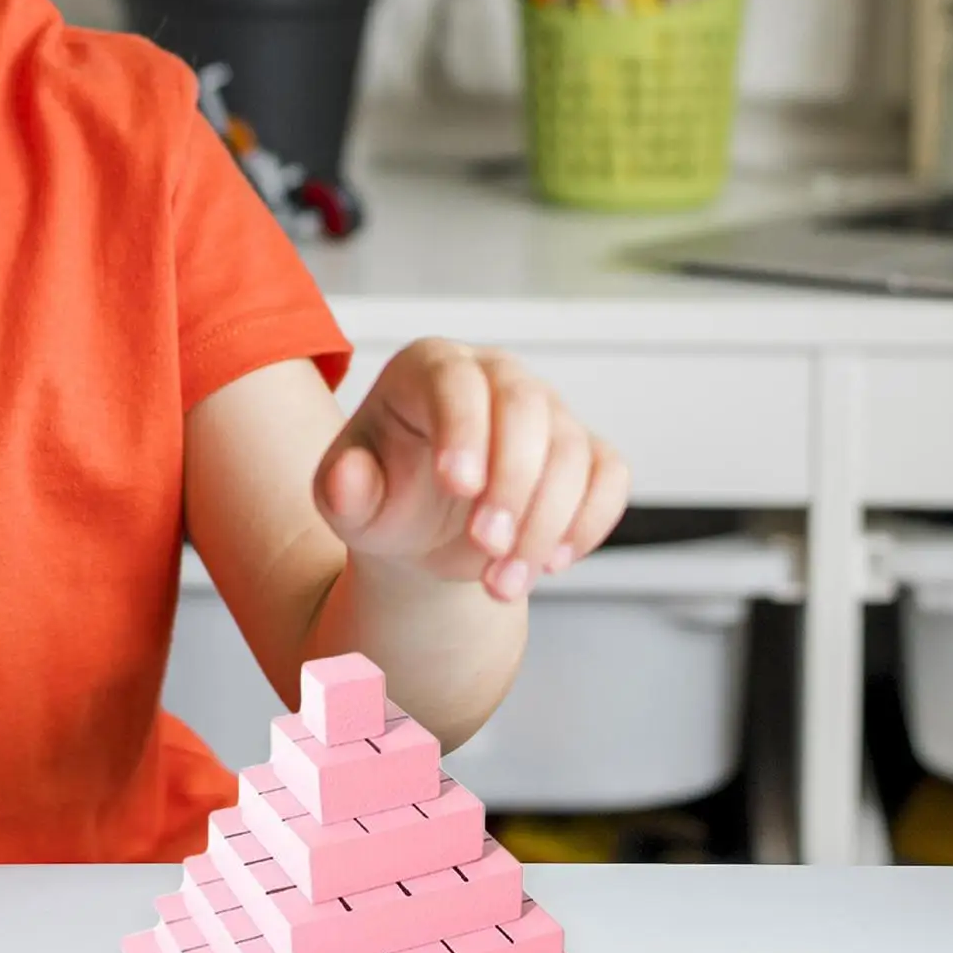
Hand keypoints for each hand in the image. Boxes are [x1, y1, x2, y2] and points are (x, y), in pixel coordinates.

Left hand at [312, 338, 630, 601]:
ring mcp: (548, 411)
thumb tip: (347, 478)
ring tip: (501, 583)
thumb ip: (342, 490)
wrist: (422, 533)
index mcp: (429, 369)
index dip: (463, 428)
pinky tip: (551, 564)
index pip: (456, 381)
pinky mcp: (585, 451)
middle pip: (526, 408)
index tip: (457, 485)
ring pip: (571, 451)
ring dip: (544, 525)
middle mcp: (496, 376)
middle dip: (512, 484)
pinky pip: (609, 477)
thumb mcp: (350, 504)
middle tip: (485, 548)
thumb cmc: (384, 501)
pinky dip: (589, 523)